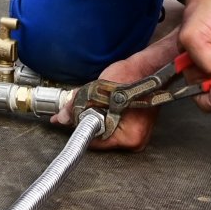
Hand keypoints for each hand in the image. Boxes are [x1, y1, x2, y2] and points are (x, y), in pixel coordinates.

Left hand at [64, 37, 176, 151]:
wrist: (148, 67)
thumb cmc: (130, 75)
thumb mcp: (98, 89)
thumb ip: (78, 105)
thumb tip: (62, 118)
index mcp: (129, 137)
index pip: (95, 142)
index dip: (81, 128)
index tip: (70, 119)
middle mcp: (136, 141)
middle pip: (101, 139)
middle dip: (88, 123)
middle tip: (82, 108)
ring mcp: (138, 137)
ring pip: (107, 132)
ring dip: (97, 120)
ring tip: (97, 104)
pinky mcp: (137, 129)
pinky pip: (115, 127)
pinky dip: (107, 118)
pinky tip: (105, 106)